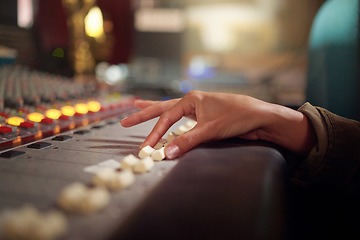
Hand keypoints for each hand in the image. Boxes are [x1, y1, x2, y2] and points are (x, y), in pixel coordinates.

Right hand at [120, 91, 315, 158]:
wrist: (261, 117)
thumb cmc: (238, 117)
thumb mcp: (210, 129)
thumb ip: (187, 141)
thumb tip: (167, 154)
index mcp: (191, 99)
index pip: (167, 118)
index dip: (155, 134)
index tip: (146, 147)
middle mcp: (193, 101)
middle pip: (162, 108)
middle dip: (143, 114)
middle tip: (125, 119)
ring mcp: (199, 109)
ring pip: (171, 110)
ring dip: (155, 111)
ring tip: (138, 106)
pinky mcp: (205, 118)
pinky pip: (182, 119)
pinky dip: (171, 120)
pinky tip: (167, 119)